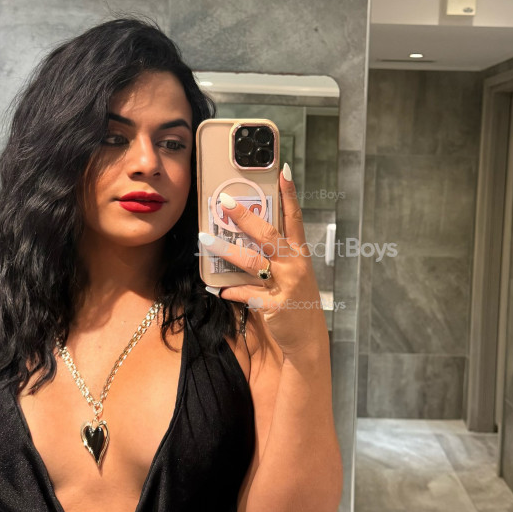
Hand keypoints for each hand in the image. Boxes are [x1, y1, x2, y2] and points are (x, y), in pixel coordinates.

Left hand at [198, 165, 327, 358]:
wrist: (307, 340)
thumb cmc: (295, 302)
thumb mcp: (289, 275)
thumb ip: (271, 257)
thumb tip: (242, 238)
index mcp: (298, 253)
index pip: (294, 218)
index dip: (290, 195)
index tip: (283, 171)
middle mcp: (295, 265)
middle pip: (268, 235)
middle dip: (246, 217)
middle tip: (225, 202)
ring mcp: (287, 285)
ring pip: (253, 261)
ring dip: (227, 250)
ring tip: (205, 240)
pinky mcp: (277, 306)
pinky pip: (248, 295)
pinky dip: (233, 291)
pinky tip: (219, 289)